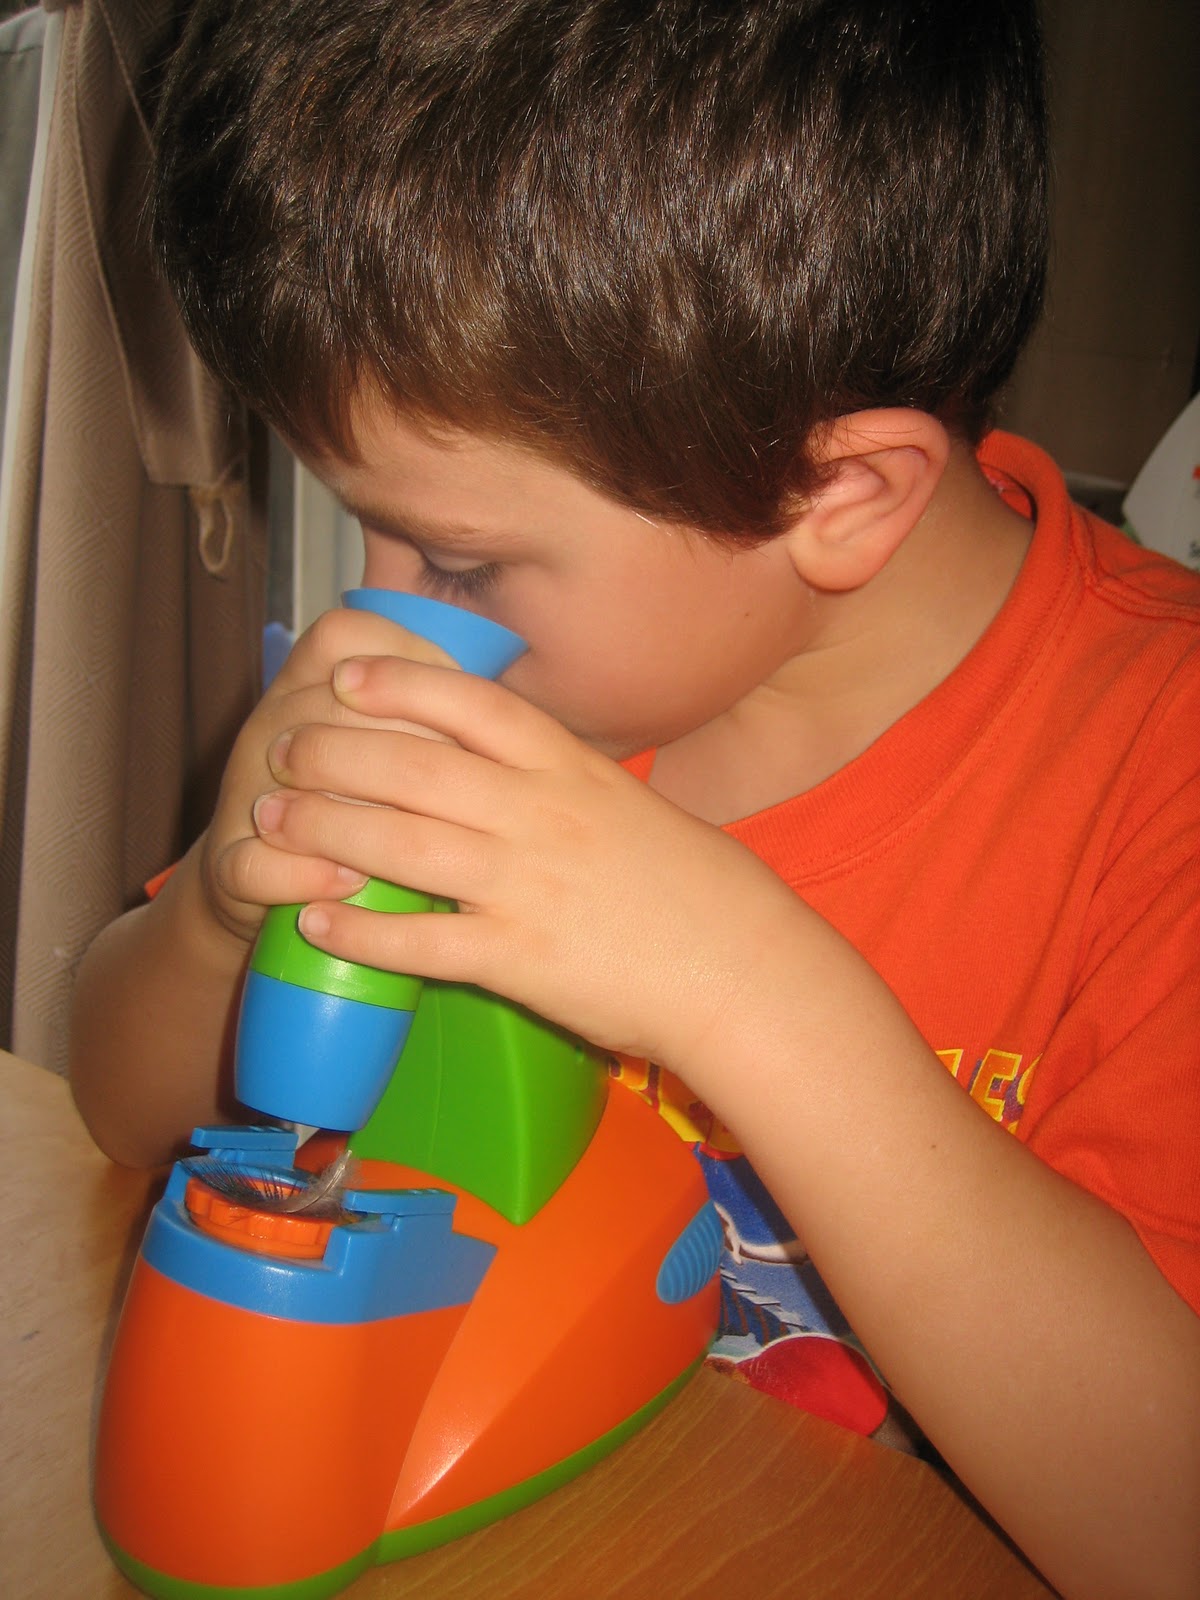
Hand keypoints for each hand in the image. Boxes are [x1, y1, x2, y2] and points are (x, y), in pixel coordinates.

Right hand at [198, 609, 455, 944]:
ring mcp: (243, 796)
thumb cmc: (366, 808)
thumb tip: (498, 691)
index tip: (464, 709)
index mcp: (310, 686)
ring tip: (414, 838)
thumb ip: (430, 713)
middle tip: (462, 787)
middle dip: (406, 745)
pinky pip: (256, 863)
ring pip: (293, 781)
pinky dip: (306, 873)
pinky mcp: (229, 868)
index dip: (410, 665)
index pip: (347, 638)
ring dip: (355, 808)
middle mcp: (272, 728)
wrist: (272, 887)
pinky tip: (353, 881)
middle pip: (331, 707)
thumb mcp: (392, 746)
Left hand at [251, 654, 801, 1069]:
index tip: (346, 674)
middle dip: (334, 751)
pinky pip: (420, 941)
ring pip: (400, 843)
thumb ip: (562, 779)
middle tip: (282, 750)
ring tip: (270, 821)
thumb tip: (502, 757)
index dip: (400, 682)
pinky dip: (359, 932)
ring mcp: (526, 885)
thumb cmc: (692, 888)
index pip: (472, 704)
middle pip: (414, 765)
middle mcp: (541, 814)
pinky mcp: (518, 958)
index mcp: (572, 770)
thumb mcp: (628, 805)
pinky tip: (315, 924)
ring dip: (324, 828)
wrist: (739, 970)